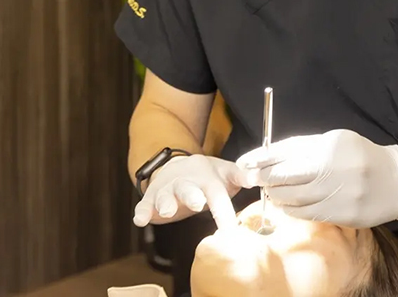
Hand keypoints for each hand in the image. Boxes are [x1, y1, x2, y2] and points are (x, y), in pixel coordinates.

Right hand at [133, 154, 247, 230]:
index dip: (223, 211)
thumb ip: (240, 176)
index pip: (216, 194)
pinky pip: (144, 203)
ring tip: (166, 211)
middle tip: (197, 203)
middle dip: (192, 195)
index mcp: (206, 177)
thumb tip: (257, 178)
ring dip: (166, 202)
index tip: (229, 230)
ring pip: (165, 195)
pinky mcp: (152, 197)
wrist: (178, 167)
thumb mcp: (225, 173)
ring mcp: (168, 188)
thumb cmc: (207, 175)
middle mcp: (186, 181)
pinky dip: (141, 210)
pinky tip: (140, 219)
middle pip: (188, 188)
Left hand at [236, 129, 397, 227]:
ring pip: (293, 198)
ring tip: (272, 190)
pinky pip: (306, 214)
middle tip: (253, 177)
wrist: (394, 180)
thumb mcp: (334, 141)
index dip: (261, 158)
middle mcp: (332, 169)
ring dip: (276, 195)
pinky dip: (291, 210)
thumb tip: (270, 155)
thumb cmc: (358, 156)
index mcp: (328, 146)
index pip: (286, 151)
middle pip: (285, 176)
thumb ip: (305, 148)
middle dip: (264, 177)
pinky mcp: (341, 214)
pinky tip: (286, 204)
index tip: (244, 162)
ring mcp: (337, 194)